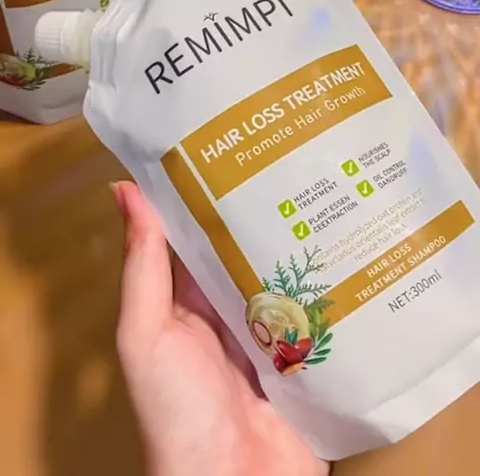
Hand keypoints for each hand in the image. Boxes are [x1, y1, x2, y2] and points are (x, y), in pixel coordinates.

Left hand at [113, 181, 328, 475]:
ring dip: (305, 246)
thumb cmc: (178, 409)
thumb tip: (124, 189)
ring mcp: (272, 337)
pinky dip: (334, 287)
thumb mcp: (146, 334)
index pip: (200, 236)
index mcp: (188, 302)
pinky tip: (356, 251)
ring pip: (288, 278)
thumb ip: (142, 267)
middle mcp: (229, 314)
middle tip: (299, 157)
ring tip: (334, 190)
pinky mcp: (308, 358)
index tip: (238, 143)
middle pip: (250, 253)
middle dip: (269, 214)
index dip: (213, 193)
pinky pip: (320, 314)